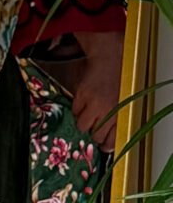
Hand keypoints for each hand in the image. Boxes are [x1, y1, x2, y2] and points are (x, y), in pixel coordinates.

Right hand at [67, 27, 122, 151]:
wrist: (110, 58)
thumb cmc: (121, 79)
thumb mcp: (126, 101)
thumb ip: (119, 119)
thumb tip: (109, 138)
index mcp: (123, 114)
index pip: (112, 141)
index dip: (106, 145)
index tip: (104, 145)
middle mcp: (109, 111)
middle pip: (96, 136)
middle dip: (95, 135)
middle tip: (95, 128)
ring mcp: (94, 104)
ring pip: (83, 126)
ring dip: (84, 123)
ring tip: (88, 115)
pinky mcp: (82, 96)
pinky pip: (75, 112)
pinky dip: (78, 110)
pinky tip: (84, 103)